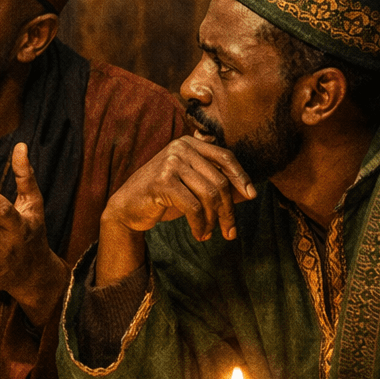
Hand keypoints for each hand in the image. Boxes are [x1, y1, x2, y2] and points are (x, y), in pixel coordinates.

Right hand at [96, 134, 255, 285]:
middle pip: (219, 181)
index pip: (225, 157)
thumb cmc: (162, 196)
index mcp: (189, 143)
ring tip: (210, 233)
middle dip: (228, 210)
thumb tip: (249, 193)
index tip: (252, 196)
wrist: (127, 206)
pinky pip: (193, 207)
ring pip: (208, 195)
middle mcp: (180, 148)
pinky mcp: (162, 182)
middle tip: (230, 231)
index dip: (241, 177)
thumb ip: (216, 183)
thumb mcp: (191, 186)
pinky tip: (199, 234)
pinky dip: (200, 225)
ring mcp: (170, 163)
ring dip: (213, 220)